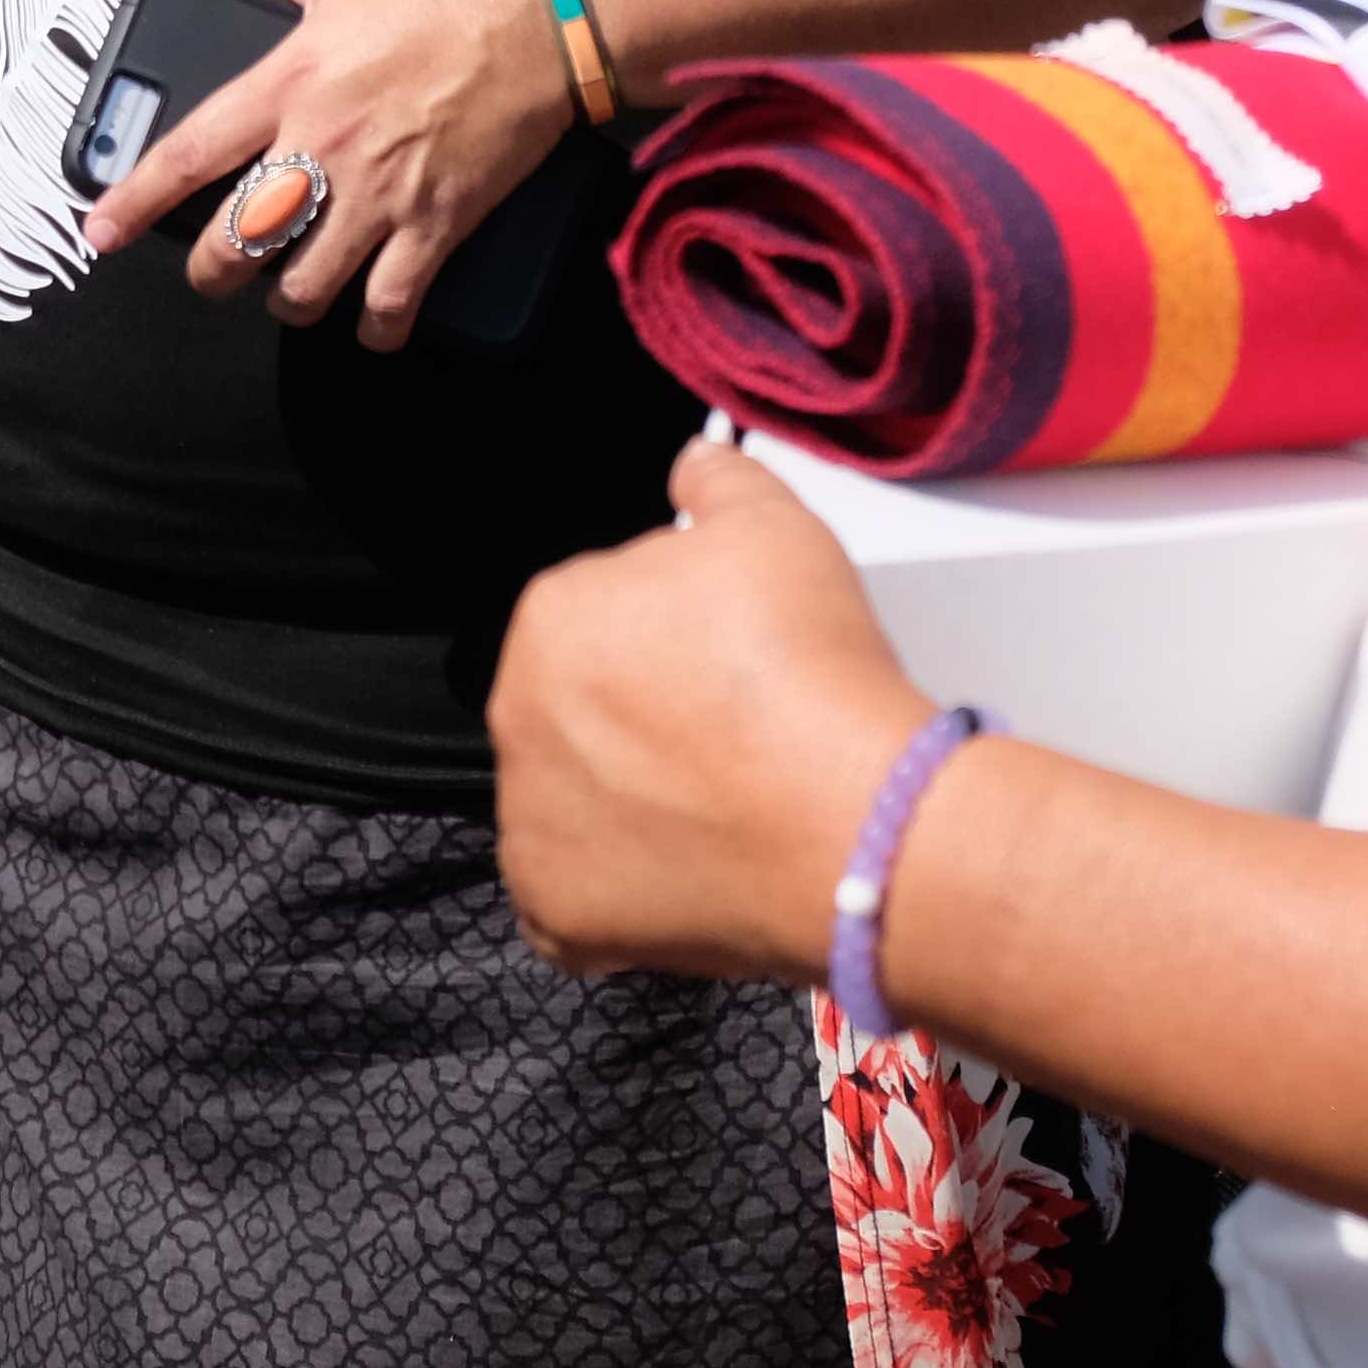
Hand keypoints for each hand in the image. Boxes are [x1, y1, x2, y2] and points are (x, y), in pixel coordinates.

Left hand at [79, 0, 578, 348]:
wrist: (539, 13)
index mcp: (286, 83)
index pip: (188, 154)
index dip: (134, 201)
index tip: (101, 233)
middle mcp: (321, 147)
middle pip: (238, 239)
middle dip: (214, 273)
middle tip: (217, 274)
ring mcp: (380, 192)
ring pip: (305, 285)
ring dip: (288, 303)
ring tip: (290, 295)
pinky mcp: (439, 221)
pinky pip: (392, 301)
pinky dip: (376, 327)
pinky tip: (372, 326)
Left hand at [492, 432, 942, 984]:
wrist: (851, 824)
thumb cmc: (811, 675)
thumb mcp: (776, 529)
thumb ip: (719, 483)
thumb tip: (695, 460)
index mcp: (552, 613)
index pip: (601, 614)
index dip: (677, 640)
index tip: (733, 665)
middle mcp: (515, 712)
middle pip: (582, 709)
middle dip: (647, 720)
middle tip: (736, 742)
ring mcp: (529, 817)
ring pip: (575, 800)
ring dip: (631, 805)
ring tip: (724, 814)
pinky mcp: (556, 907)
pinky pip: (571, 900)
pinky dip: (619, 893)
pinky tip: (689, 878)